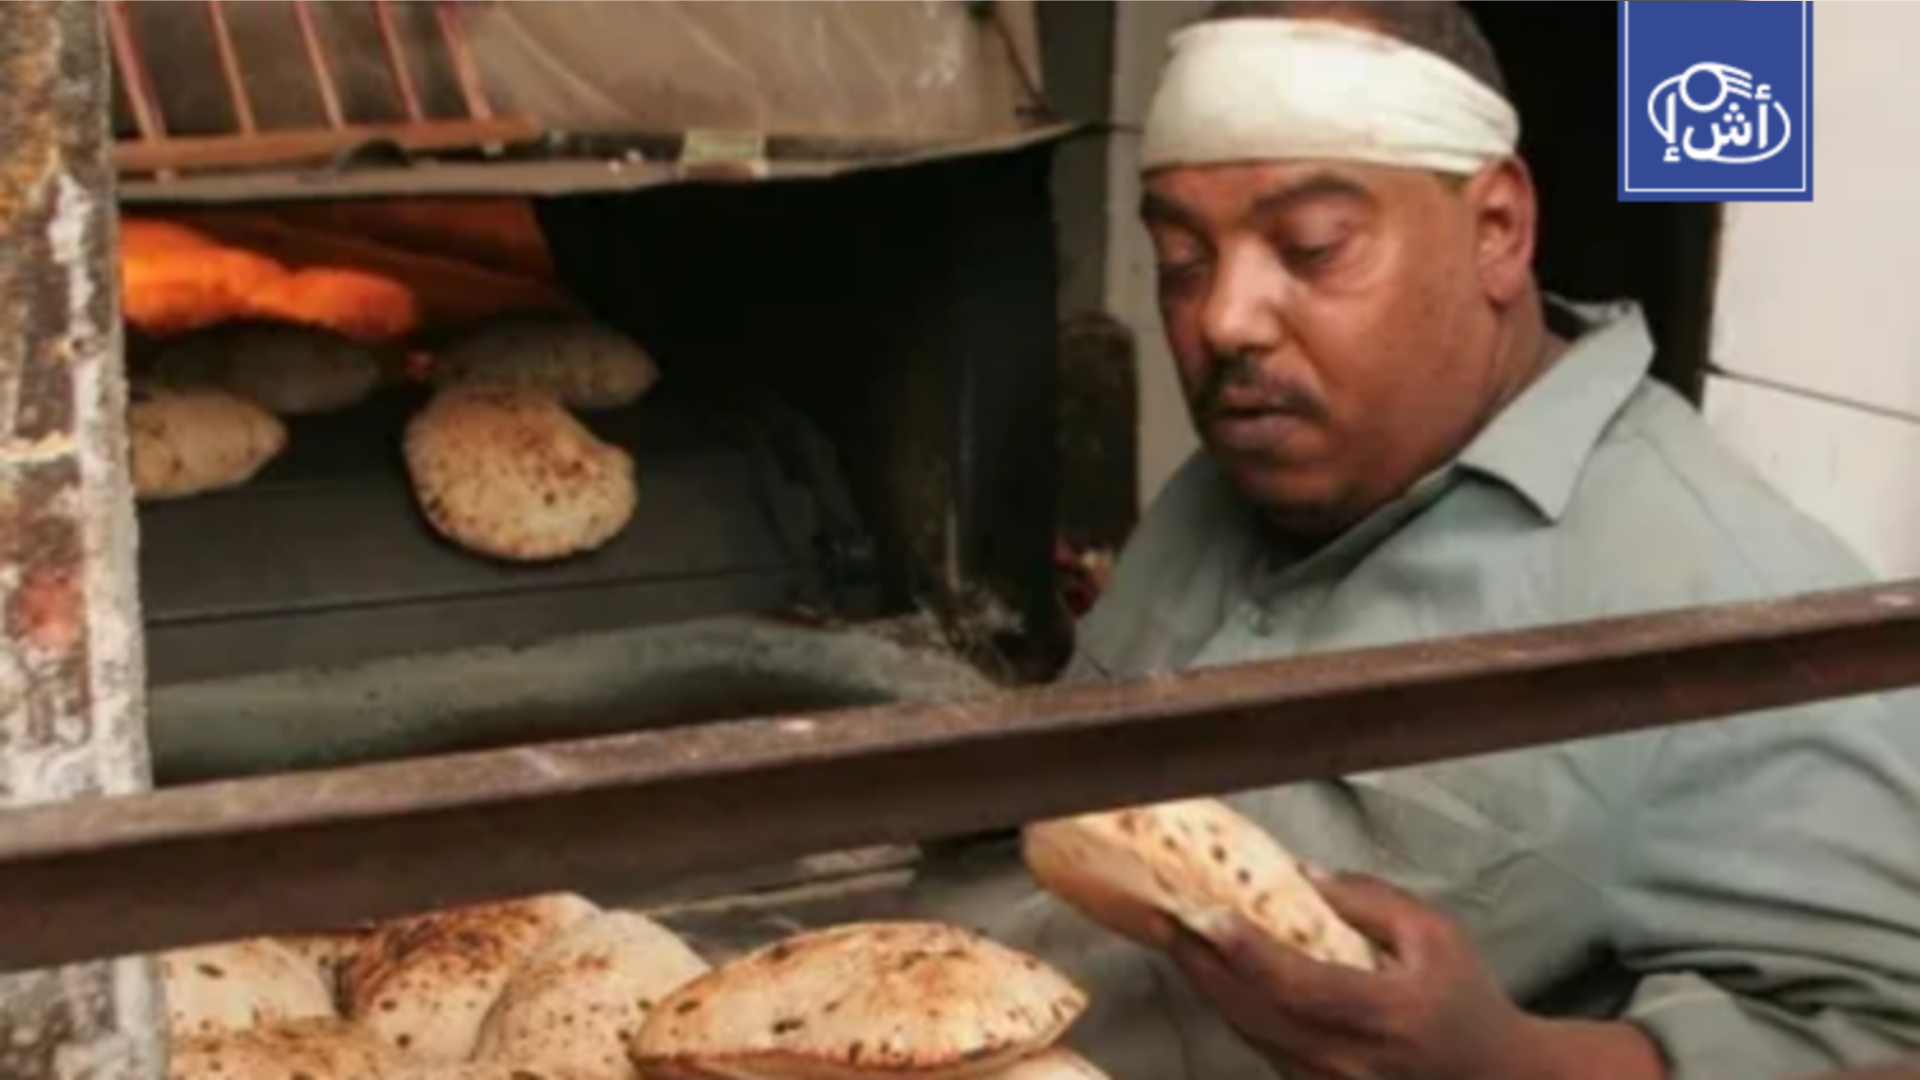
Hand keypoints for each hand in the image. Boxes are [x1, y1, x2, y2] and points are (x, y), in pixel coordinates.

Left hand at [1167, 871, 1662, 1079]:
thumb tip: (1297, 874)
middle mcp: (1352, 1060)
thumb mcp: (1433, 934)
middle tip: (1160, 915)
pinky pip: (1259, 1046)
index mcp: (1388, 1014)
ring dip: (1205, 984)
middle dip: (1200, 963)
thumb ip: (1366, 901)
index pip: (1301, 986)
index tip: (1204, 915)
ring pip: (1248, 1032)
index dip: (1247, 953)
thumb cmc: (1465, 998)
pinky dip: (1228, 1007)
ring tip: (1170, 935)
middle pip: (1255, 1013)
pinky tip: (1206, 972)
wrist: (1494, 1077)